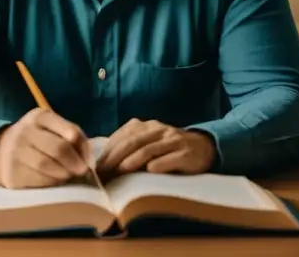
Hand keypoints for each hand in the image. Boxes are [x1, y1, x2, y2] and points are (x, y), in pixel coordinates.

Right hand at [0, 108, 91, 188]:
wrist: (0, 151)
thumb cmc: (37, 140)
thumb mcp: (51, 129)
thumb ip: (72, 138)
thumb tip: (89, 162)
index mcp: (40, 117)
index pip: (71, 131)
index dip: (84, 149)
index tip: (89, 161)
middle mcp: (25, 131)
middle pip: (59, 149)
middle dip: (75, 164)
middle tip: (82, 172)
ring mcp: (16, 152)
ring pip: (48, 166)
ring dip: (64, 175)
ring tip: (67, 176)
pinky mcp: (12, 173)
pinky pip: (38, 181)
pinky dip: (51, 184)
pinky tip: (53, 181)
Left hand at [96, 119, 216, 176]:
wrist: (202, 147)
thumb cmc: (168, 150)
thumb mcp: (149, 144)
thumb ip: (129, 149)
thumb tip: (102, 164)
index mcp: (146, 126)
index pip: (122, 136)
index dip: (108, 151)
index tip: (96, 167)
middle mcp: (158, 129)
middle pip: (133, 141)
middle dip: (115, 157)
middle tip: (104, 172)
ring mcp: (173, 140)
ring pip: (149, 149)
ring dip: (133, 160)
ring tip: (120, 170)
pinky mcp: (186, 153)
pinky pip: (171, 158)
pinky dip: (160, 164)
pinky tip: (150, 171)